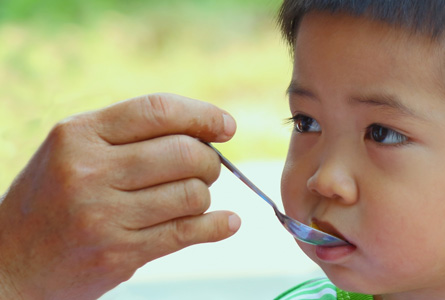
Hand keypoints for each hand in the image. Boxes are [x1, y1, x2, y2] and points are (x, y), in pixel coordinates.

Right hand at [0, 93, 240, 298]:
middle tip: (205, 170)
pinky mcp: (119, 253)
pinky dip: (217, 226)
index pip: (158, 110)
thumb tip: (209, 130)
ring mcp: (103, 215)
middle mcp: (89, 171)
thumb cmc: (54, 198)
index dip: (203, 115)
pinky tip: (227, 222)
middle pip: (184, 153)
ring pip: (191, 194)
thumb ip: (131, 135)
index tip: (226, 126)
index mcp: (78, 135)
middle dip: (209, 161)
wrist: (12, 261)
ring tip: (189, 199)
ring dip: (203, 196)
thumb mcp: (74, 150)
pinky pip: (188, 232)